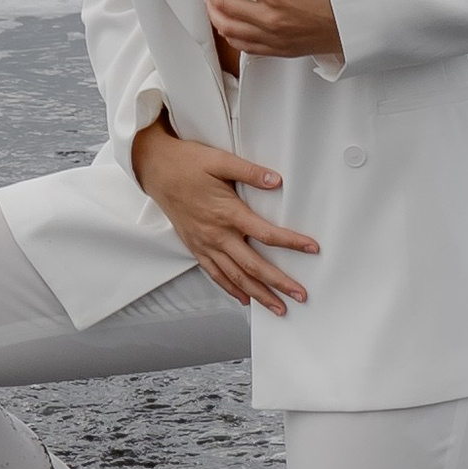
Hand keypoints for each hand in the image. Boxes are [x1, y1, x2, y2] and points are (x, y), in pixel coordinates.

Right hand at [130, 117, 318, 315]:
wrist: (155, 170)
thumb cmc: (186, 164)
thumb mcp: (219, 160)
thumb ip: (249, 172)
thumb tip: (276, 180)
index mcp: (227, 213)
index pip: (266, 234)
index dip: (291, 242)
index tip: (311, 249)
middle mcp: (217, 234)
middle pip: (253, 266)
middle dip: (279, 283)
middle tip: (300, 295)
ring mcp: (205, 244)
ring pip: (235, 277)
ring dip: (258, 294)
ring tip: (278, 308)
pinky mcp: (196, 247)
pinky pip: (215, 274)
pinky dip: (231, 289)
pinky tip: (244, 299)